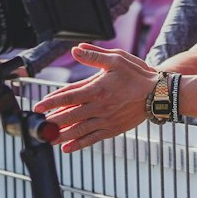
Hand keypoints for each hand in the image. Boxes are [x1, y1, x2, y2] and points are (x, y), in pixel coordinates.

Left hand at [30, 44, 155, 151]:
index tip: (38, 106)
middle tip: (38, 124)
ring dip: (61, 135)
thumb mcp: (117, 59)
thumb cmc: (138, 75)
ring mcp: (106, 120)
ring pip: (78, 130)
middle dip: (52, 121)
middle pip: (69, 116)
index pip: (68, 96)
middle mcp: (100, 107)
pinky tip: (66, 148)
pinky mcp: (113, 129)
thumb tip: (75, 50)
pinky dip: (78, 144)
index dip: (51, 101)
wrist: (159, 94)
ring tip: (47, 138)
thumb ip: (95, 56)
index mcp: (98, 89)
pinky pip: (92, 138)